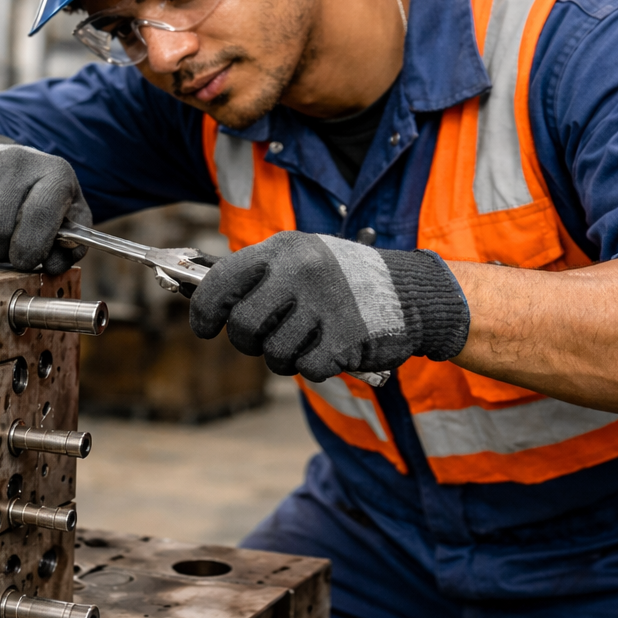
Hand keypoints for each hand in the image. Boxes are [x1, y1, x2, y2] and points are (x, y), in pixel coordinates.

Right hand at [0, 134, 91, 273]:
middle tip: (6, 247)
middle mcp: (14, 162)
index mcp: (52, 171)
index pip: (40, 214)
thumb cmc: (33, 196)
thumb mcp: (65, 212)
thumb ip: (70, 244)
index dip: (32, 248)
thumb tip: (54, 265)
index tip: (26, 261)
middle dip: (3, 252)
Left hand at [189, 230, 469, 380]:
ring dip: (287, 357)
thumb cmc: (345, 281)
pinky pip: (308, 368)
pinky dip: (318, 366)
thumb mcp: (302, 260)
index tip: (204, 326)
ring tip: (310, 339)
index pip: (222, 280)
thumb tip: (207, 306)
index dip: (204, 309)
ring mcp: (325, 304)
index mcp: (284, 249)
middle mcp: (301, 272)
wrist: (413, 292)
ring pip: (275, 354)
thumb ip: (260, 279)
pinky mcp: (347, 338)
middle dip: (248, 342)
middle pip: (243, 326)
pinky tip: (334, 347)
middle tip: (264, 340)